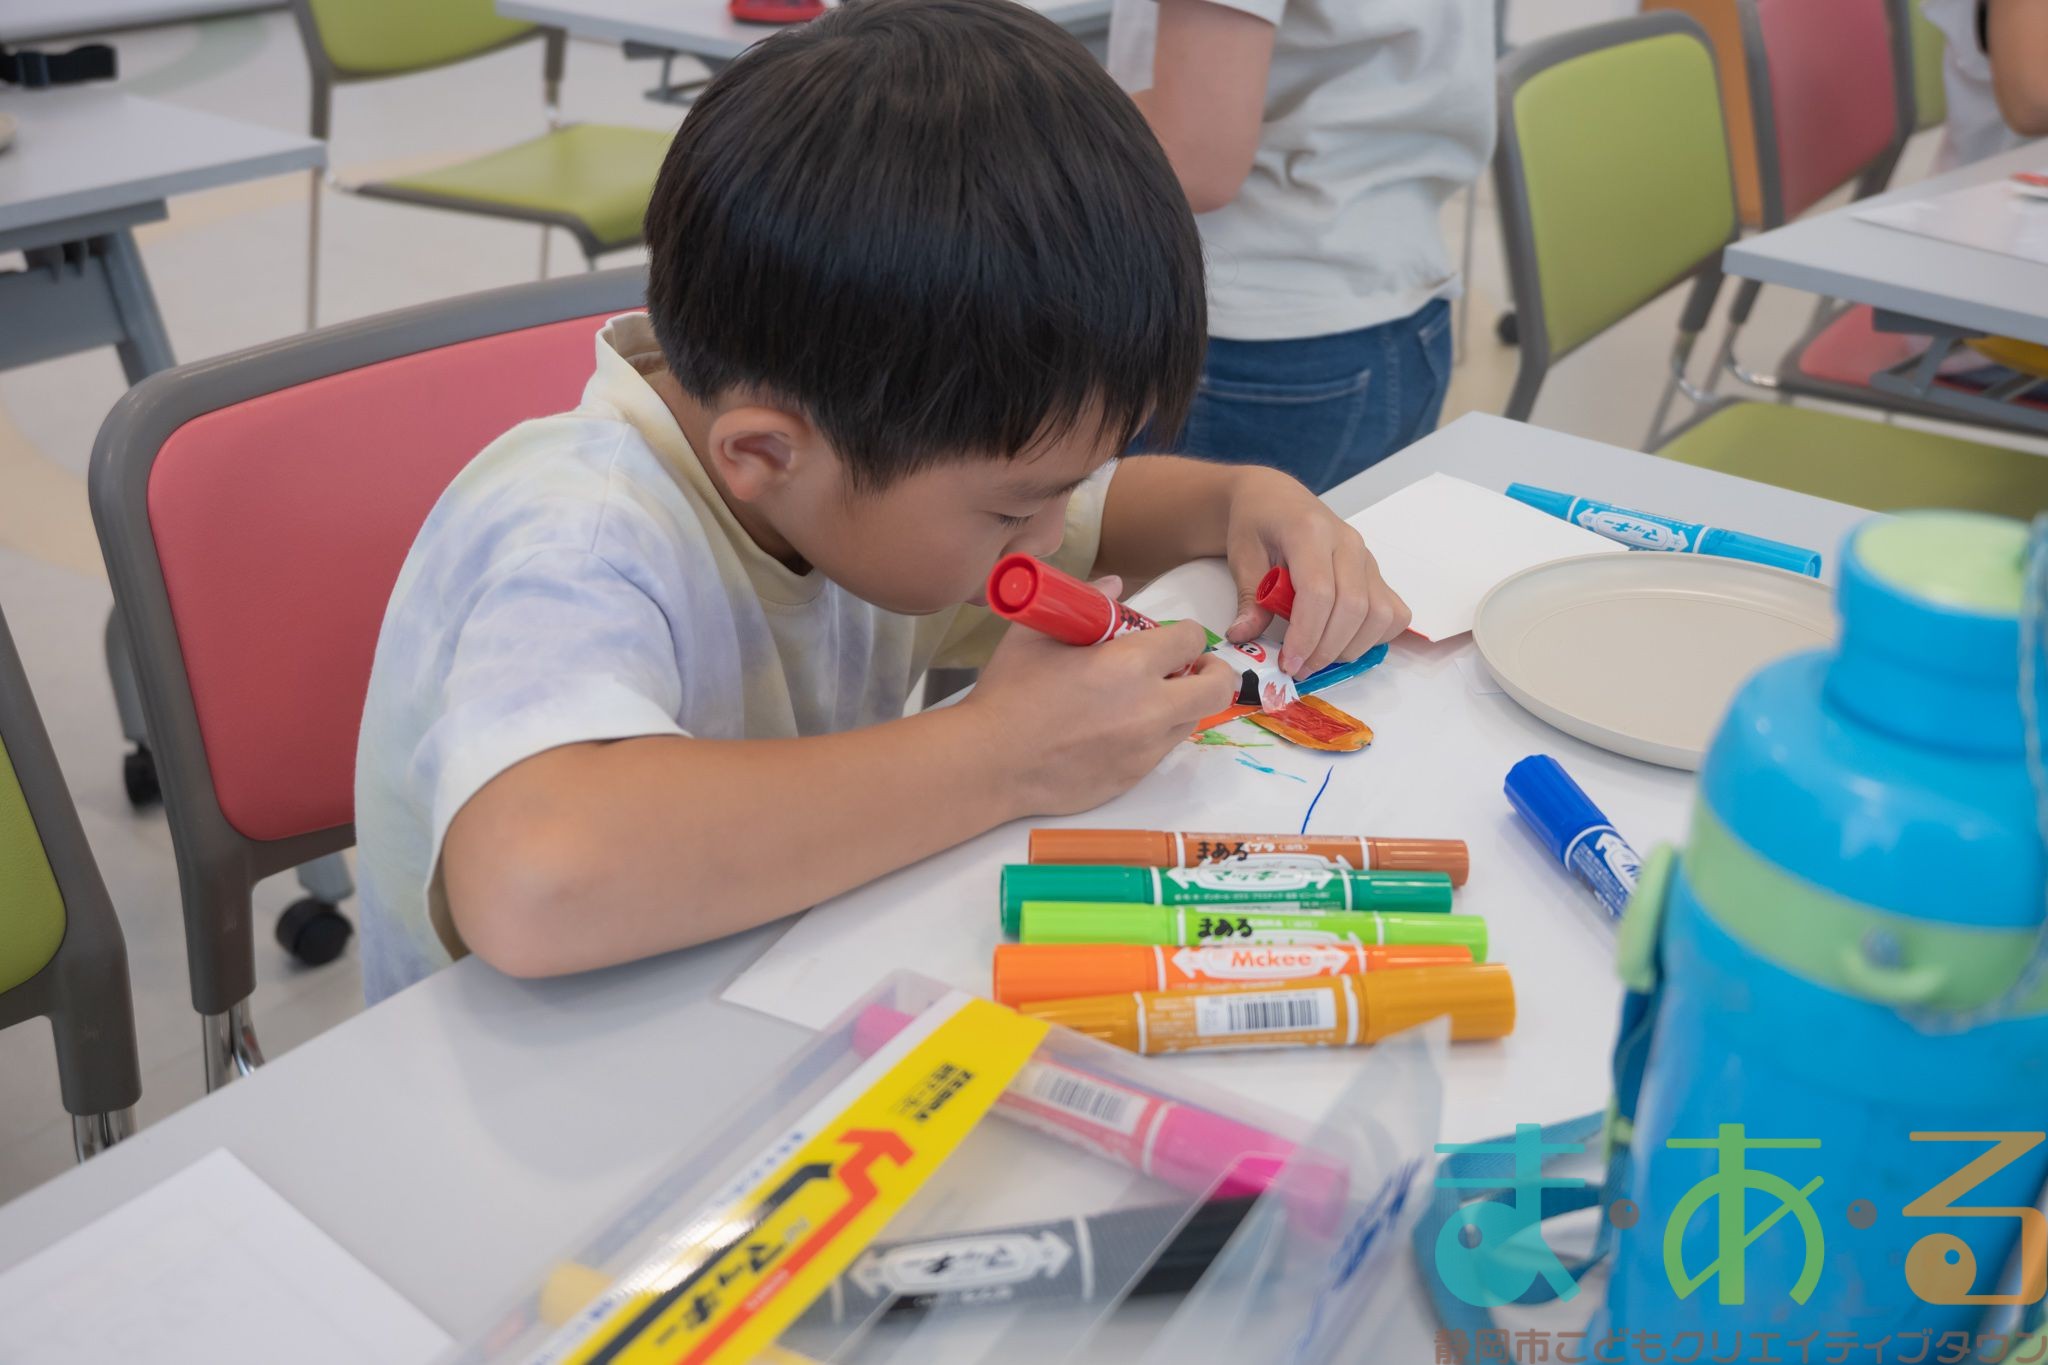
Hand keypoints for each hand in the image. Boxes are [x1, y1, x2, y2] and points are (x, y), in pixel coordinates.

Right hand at [966, 580, 1238, 815]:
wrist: (990, 763)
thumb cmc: (1009, 695)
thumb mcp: (1038, 634)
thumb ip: (1085, 603)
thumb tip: (1115, 585)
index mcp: (1129, 665)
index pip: (1190, 639)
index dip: (1184, 634)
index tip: (1171, 638)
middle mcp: (1149, 708)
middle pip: (1216, 687)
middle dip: (1210, 671)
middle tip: (1189, 668)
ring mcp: (1145, 748)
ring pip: (1192, 720)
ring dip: (1181, 703)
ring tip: (1148, 697)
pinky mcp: (1134, 777)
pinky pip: (1162, 750)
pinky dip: (1154, 733)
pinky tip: (1119, 728)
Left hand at [1221, 468, 1410, 676]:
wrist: (1275, 498)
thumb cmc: (1258, 523)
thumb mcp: (1242, 556)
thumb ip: (1249, 598)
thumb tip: (1243, 636)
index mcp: (1309, 531)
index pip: (1319, 592)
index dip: (1307, 635)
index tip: (1289, 662)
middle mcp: (1347, 542)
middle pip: (1353, 607)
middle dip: (1326, 649)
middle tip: (1299, 668)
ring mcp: (1366, 557)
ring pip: (1379, 614)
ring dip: (1351, 647)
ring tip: (1318, 658)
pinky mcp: (1376, 571)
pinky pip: (1393, 612)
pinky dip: (1375, 636)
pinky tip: (1345, 642)